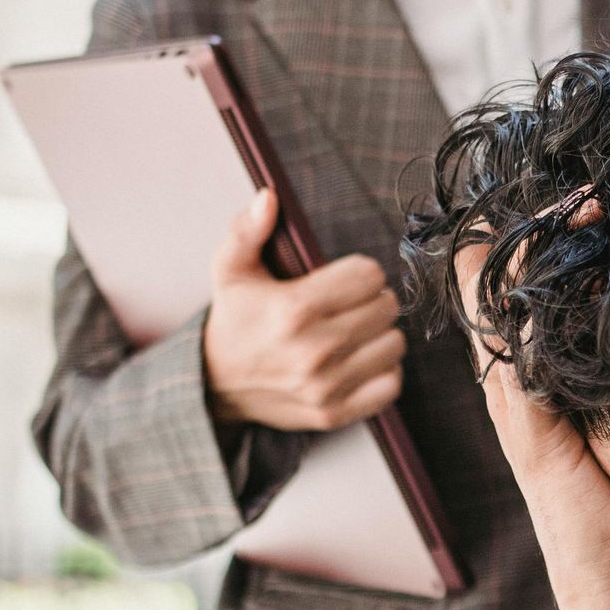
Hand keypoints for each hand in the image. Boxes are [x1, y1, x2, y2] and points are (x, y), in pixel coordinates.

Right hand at [204, 189, 405, 431]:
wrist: (214, 385)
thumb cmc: (233, 320)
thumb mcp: (231, 270)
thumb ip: (247, 230)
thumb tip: (269, 197)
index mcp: (293, 309)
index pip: (368, 276)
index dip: (360, 271)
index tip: (344, 278)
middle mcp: (313, 350)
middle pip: (386, 307)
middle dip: (372, 299)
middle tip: (350, 303)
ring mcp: (326, 386)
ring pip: (394, 344)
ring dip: (380, 334)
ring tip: (355, 330)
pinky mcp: (334, 412)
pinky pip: (390, 384)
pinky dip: (382, 370)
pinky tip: (360, 359)